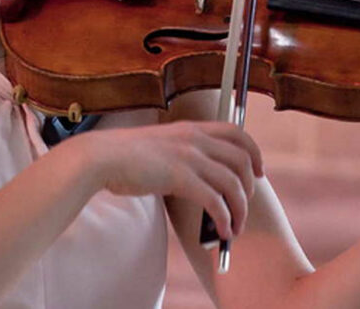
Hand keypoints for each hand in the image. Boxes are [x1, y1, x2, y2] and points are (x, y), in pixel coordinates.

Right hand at [74, 121, 263, 240]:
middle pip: (242, 160)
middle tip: (244, 206)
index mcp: (191, 129)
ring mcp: (189, 156)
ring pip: (233, 183)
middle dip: (249, 187)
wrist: (101, 157)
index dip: (254, 152)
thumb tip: (195, 178)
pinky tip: (222, 231)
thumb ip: (180, 153)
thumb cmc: (124, 156)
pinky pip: (215, 201)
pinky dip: (224, 218)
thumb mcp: (160, 145)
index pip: (236, 133)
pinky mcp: (181, 177)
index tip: (258, 171)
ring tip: (234, 228)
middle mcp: (195, 139)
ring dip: (239, 210)